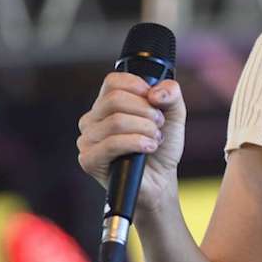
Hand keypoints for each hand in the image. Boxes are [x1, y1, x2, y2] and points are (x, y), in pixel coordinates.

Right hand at [76, 72, 186, 215]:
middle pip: (115, 99)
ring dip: (145, 129)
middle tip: (159, 125)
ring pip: (116, 121)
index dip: (138, 86)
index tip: (155, 101)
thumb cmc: (161, 146)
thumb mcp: (174, 115)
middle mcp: (92, 119)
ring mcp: (87, 140)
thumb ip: (171, 94)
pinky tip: (149, 147)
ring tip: (155, 140)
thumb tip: (156, 92)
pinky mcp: (89, 160)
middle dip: (146, 111)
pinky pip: (111, 144)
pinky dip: (136, 143)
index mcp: (107, 104)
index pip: (113, 81)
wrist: (160, 180)